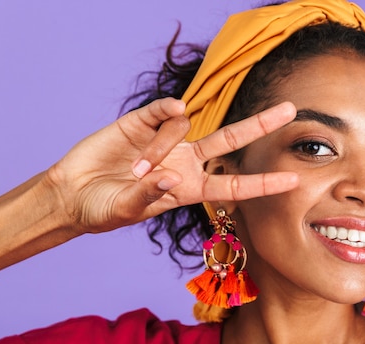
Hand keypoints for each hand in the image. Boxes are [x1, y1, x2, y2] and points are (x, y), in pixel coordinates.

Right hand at [45, 98, 298, 233]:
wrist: (71, 194)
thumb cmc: (103, 211)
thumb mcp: (126, 211)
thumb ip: (147, 197)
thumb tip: (167, 177)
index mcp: (190, 189)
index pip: (234, 187)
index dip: (263, 183)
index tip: (293, 180)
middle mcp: (185, 162)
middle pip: (231, 141)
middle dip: (259, 125)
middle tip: (290, 110)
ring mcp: (167, 141)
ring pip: (185, 127)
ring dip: (159, 148)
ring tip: (132, 170)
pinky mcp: (143, 123)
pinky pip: (164, 111)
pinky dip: (166, 112)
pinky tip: (165, 115)